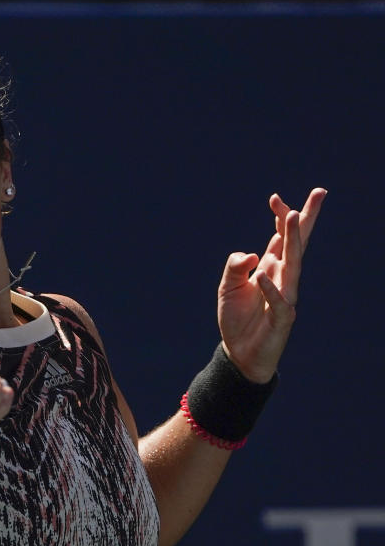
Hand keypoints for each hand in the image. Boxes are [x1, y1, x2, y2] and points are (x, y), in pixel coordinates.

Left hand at [218, 188, 325, 382]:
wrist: (240, 352)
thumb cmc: (237, 317)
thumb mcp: (227, 287)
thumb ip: (235, 266)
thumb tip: (251, 255)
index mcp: (270, 267)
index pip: (279, 237)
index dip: (279, 218)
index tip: (275, 198)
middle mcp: (282, 278)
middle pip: (296, 244)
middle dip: (305, 219)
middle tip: (318, 192)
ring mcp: (285, 297)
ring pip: (293, 265)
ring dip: (292, 241)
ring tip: (291, 217)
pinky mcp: (281, 319)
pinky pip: (278, 301)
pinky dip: (269, 288)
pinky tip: (261, 274)